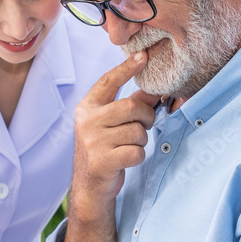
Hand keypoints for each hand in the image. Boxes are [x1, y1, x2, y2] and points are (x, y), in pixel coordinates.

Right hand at [71, 52, 160, 209]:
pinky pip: (136, 152)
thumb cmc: (104, 149)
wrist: (90, 185)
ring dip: (141, 140)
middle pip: (130, 107)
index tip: (143, 56)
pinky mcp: (102, 161)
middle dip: (145, 116)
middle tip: (144, 125)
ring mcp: (92, 142)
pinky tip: (126, 159)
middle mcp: (86, 122)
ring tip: (129, 145)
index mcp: (87, 108)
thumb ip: (130, 104)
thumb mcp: (111, 124)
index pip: (108, 81)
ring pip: (136, 131)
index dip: (127, 68)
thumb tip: (153, 89)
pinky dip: (138, 156)